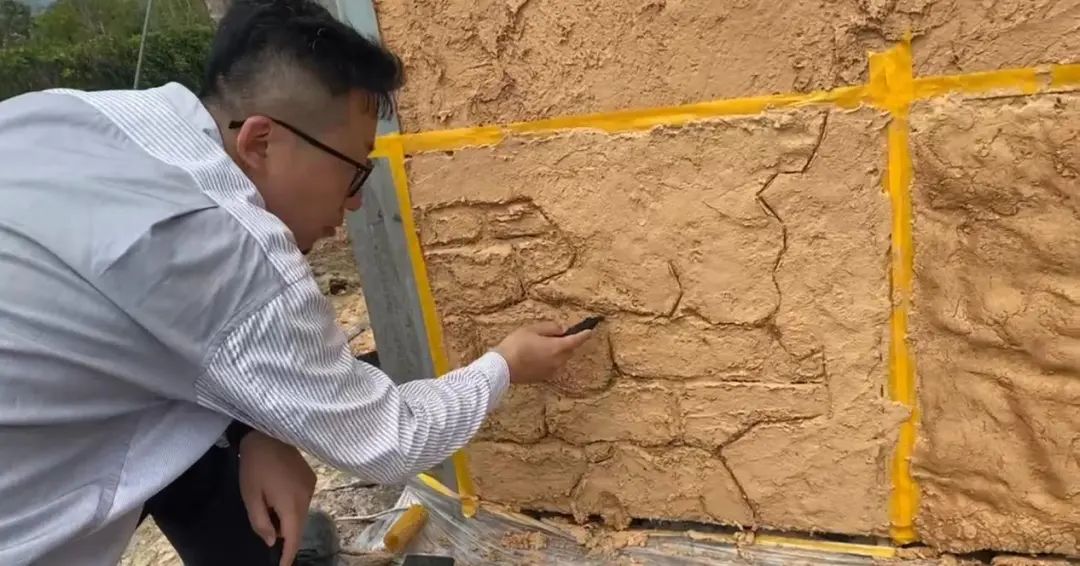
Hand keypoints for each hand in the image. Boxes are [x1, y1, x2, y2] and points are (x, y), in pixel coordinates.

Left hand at [237, 430, 316, 565]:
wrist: (265, 434)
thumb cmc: (254, 466)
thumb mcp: (250, 497)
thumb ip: (261, 522)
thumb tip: (272, 541)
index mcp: (291, 504)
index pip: (293, 537)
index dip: (288, 555)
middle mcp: (307, 497)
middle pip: (299, 527)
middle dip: (287, 540)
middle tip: (274, 549)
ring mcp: (311, 487)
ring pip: (301, 515)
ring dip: (289, 523)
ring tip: (272, 522)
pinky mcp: (310, 479)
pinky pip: (303, 502)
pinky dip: (292, 510)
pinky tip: (278, 504)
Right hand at [494, 321, 594, 383]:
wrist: (502, 368)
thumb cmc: (516, 345)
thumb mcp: (532, 329)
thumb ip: (551, 328)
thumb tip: (562, 329)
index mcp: (558, 348)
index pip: (576, 340)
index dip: (584, 334)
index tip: (590, 330)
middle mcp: (558, 362)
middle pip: (569, 350)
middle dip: (567, 342)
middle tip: (556, 334)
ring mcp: (551, 371)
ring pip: (561, 359)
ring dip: (558, 352)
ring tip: (542, 345)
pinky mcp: (543, 377)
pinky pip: (553, 366)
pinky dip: (550, 360)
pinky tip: (537, 355)